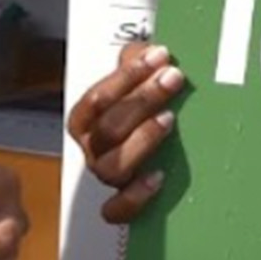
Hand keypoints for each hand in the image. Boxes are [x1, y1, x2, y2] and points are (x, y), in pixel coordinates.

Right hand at [64, 39, 189, 222]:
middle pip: (107, 129)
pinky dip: (134, 197)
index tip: (159, 56)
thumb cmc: (144, 110)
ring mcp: (109, 176)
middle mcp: (93, 149)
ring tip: (169, 119)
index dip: (126, 77)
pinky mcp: (124, 203)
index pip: (96, 100)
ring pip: (111, 167)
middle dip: (141, 100)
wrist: (163, 147)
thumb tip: (152, 49)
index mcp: (88, 120)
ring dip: (141, 140)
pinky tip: (158, 177)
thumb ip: (140, 63)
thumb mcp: (141, 81)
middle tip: (173, 79)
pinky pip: (117, 210)